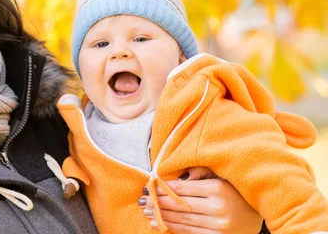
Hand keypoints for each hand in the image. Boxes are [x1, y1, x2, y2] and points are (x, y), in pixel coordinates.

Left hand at [139, 167, 262, 232]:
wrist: (257, 215)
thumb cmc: (234, 191)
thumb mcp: (219, 177)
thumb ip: (198, 172)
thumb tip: (176, 176)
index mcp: (217, 189)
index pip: (181, 188)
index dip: (162, 188)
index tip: (148, 186)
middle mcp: (218, 208)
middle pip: (178, 206)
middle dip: (157, 203)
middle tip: (142, 201)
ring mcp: (218, 226)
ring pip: (182, 220)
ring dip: (161, 217)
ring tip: (147, 212)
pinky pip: (190, 233)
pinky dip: (173, 229)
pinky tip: (160, 224)